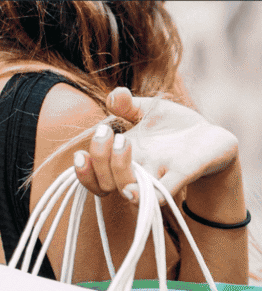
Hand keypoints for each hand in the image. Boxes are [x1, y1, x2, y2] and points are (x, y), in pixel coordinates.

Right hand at [73, 87, 238, 202]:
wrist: (210, 137)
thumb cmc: (174, 126)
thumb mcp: (147, 110)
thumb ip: (127, 104)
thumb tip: (115, 95)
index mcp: (122, 158)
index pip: (94, 176)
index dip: (82, 172)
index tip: (80, 154)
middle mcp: (137, 171)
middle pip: (106, 183)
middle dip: (100, 158)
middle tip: (109, 133)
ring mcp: (158, 175)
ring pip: (128, 189)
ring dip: (118, 170)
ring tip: (123, 142)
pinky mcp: (183, 175)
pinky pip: (163, 193)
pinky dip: (150, 195)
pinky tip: (136, 190)